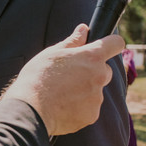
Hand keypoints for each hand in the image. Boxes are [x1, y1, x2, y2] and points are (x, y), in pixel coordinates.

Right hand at [3, 27, 124, 135]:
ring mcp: (97, 97)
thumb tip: (84, 29)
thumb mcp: (53, 53)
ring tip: (61, 94)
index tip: (107, 46)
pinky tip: (62, 106)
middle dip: (93, 72)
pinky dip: (79, 108)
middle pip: (105, 71)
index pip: (115, 43)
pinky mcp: (92, 115)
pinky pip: (89, 109)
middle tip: (70, 76)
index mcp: (91, 57)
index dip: (112, 43)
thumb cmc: (38, 77)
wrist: (31, 109)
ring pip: (95, 92)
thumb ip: (73, 41)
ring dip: (84, 92)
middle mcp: (99, 76)